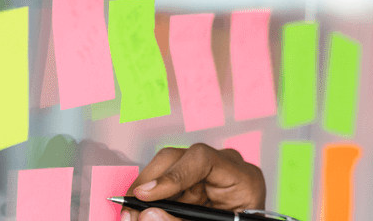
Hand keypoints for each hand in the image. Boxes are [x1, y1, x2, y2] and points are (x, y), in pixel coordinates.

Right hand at [121, 143, 266, 220]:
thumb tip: (147, 215)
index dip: (171, 175)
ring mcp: (209, 172)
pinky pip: (166, 183)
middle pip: (177, 158)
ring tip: (132, 215)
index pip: (203, 158)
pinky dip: (151, 198)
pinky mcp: (195, 181)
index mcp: (243, 178)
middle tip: (129, 211)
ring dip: (145, 192)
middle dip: (148, 183)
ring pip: (166, 168)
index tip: (145, 196)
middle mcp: (225, 167)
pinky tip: (142, 212)